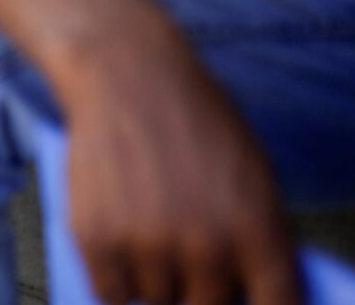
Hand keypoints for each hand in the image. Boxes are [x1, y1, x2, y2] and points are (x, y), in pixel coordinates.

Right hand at [63, 37, 297, 304]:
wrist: (126, 72)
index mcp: (258, 227)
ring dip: (154, 282)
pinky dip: (115, 279)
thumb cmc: (195, 121)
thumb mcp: (252, 172)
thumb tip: (251, 296)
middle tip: (190, 259)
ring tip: (150, 232)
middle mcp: (206, 244)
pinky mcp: (97, 239)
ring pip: (156, 303)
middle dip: (201, 292)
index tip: (248, 302)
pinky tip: (122, 243)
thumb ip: (258, 238)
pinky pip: (110, 294)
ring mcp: (148, 244)